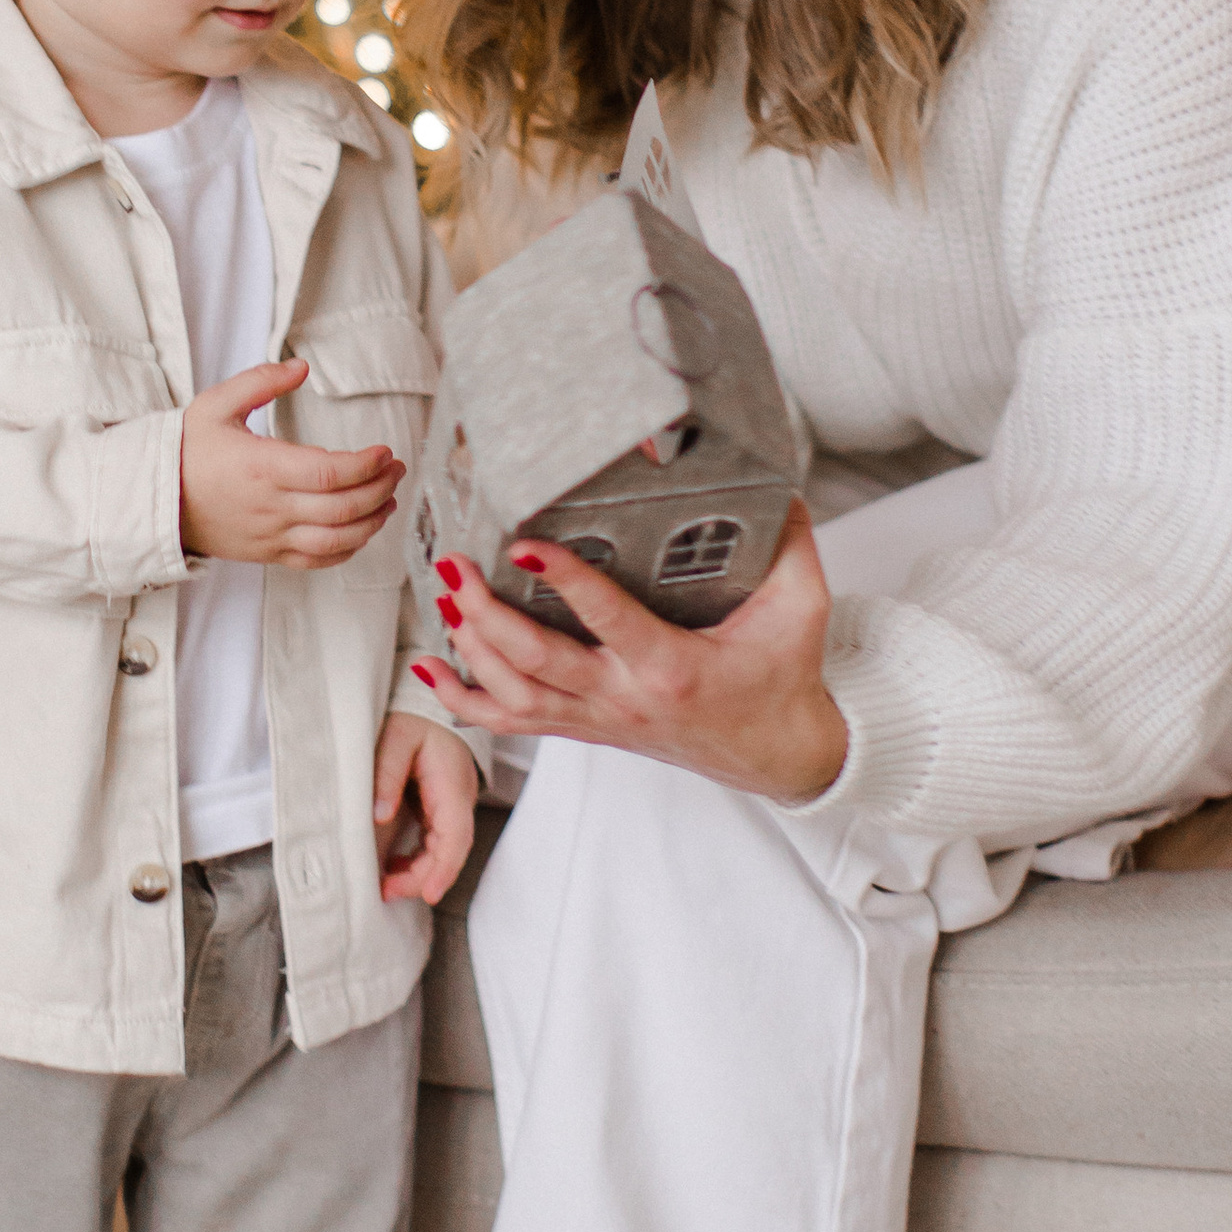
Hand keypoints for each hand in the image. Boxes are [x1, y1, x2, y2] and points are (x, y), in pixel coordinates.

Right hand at [180, 358, 402, 568]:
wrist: (155, 500)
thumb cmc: (185, 452)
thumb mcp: (217, 404)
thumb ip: (261, 381)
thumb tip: (300, 367)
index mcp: (262, 468)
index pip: (330, 473)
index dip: (366, 465)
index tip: (384, 452)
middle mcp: (271, 506)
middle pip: (343, 507)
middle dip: (380, 488)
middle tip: (396, 470)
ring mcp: (271, 535)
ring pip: (337, 540)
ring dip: (372, 522)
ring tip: (388, 500)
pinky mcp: (268, 553)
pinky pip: (318, 560)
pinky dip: (348, 549)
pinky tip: (362, 530)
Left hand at [373, 712, 481, 904]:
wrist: (429, 702)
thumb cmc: (414, 718)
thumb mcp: (396, 737)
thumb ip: (388, 773)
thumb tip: (380, 816)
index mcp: (451, 785)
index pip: (456, 835)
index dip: (444, 868)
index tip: (428, 894)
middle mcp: (458, 799)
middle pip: (450, 850)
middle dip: (423, 877)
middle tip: (386, 892)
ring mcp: (452, 805)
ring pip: (444, 850)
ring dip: (420, 872)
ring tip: (386, 886)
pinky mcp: (441, 807)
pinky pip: (435, 841)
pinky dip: (419, 859)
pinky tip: (395, 866)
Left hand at [409, 502, 848, 805]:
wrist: (777, 755)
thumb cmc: (784, 676)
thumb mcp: (800, 606)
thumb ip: (787, 540)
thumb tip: (771, 476)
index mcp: (672, 666)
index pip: (608, 621)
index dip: (565, 581)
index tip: (525, 544)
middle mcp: (624, 697)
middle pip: (538, 664)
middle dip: (487, 615)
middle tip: (455, 566)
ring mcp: (598, 718)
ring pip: (516, 695)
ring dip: (471, 649)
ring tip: (445, 595)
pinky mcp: (585, 727)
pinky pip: (513, 722)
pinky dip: (465, 700)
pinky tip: (430, 669)